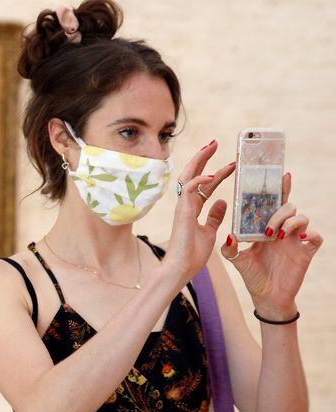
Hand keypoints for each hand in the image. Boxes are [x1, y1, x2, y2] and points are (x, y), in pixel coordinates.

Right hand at [163, 140, 235, 284]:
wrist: (180, 268)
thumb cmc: (192, 254)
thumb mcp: (210, 232)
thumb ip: (215, 217)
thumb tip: (223, 201)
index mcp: (193, 209)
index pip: (205, 185)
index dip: (217, 173)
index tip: (231, 163)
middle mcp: (186, 204)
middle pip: (193, 174)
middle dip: (203, 157)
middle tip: (215, 143)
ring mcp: (182, 206)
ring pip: (188, 176)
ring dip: (199, 160)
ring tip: (211, 147)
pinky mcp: (182, 211)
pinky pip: (189, 190)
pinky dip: (199, 180)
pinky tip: (211, 175)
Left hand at [221, 173, 323, 317]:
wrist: (266, 296)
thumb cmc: (252, 274)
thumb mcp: (236, 260)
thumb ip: (229, 247)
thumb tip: (228, 235)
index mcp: (266, 226)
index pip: (272, 203)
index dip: (278, 188)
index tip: (281, 174)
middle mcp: (282, 229)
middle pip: (288, 206)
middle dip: (278, 212)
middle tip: (267, 229)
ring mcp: (295, 240)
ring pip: (302, 217)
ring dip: (290, 222)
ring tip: (278, 236)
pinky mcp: (306, 252)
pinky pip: (316, 237)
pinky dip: (310, 234)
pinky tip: (300, 239)